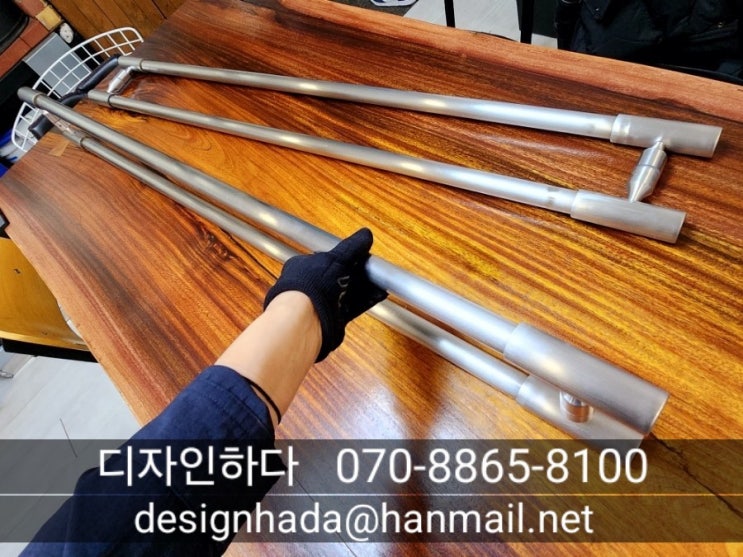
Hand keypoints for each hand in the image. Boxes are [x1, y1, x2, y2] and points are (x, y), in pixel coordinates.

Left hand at [263, 228, 387, 360]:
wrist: (305, 319)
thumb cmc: (309, 287)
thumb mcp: (336, 258)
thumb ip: (352, 247)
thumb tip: (365, 235)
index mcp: (304, 267)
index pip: (328, 258)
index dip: (346, 257)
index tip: (361, 256)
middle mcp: (311, 286)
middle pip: (339, 277)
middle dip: (358, 275)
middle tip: (372, 270)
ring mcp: (321, 303)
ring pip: (347, 293)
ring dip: (364, 289)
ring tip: (379, 284)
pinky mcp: (332, 319)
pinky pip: (352, 308)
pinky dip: (365, 301)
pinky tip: (377, 295)